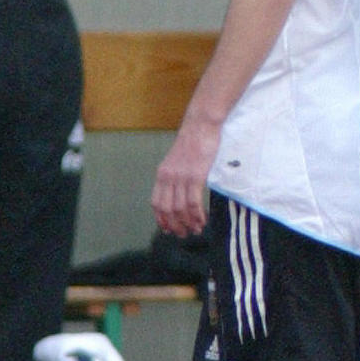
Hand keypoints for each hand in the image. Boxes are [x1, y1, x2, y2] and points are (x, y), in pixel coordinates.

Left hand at [152, 120, 219, 236]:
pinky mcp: (195, 176)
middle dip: (175, 225)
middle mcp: (168, 177)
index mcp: (162, 174)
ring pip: (180, 209)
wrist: (201, 126)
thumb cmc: (194, 141)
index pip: (156, 203)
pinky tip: (202, 220)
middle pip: (167, 209)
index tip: (168, 230)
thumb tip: (180, 192)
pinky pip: (193, 202)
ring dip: (188, 223)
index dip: (161, 219)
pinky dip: (197, 215)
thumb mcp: (178, 160)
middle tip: (184, 234)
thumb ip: (176, 175)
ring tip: (196, 230)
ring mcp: (181, 177)